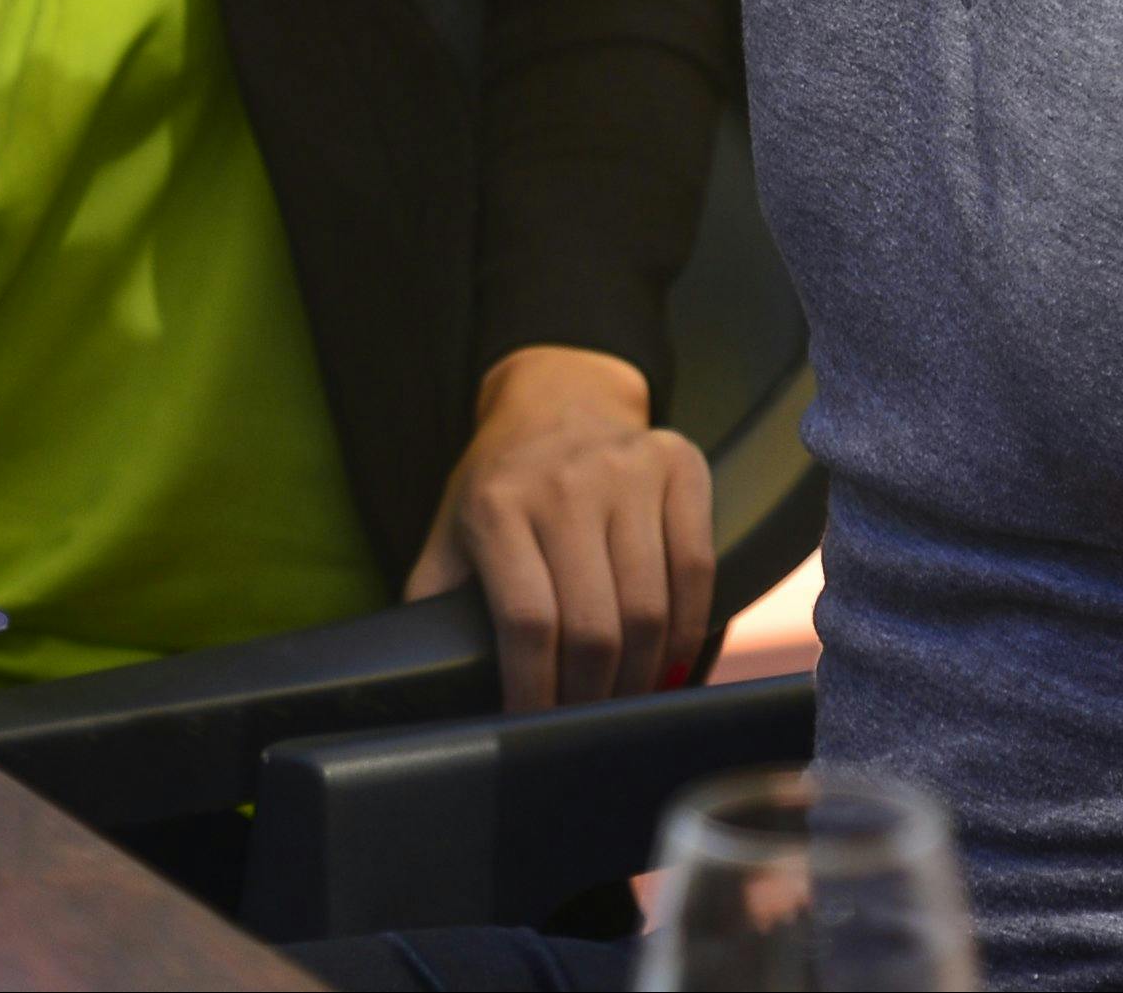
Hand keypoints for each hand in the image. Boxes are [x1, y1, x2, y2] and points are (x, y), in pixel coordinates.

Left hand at [406, 344, 711, 710]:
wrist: (558, 396)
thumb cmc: (501, 486)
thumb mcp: (450, 535)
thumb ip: (436, 605)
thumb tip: (427, 684)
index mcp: (497, 506)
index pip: (526, 623)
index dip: (535, 690)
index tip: (535, 727)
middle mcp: (564, 483)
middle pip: (593, 625)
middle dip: (592, 695)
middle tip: (587, 723)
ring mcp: (627, 470)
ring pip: (649, 606)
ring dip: (643, 673)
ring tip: (628, 699)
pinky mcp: (678, 465)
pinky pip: (695, 566)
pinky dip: (689, 626)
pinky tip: (670, 654)